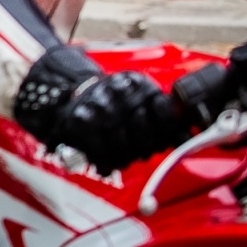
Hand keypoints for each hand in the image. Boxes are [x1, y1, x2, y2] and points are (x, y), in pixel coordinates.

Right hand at [14, 45, 182, 173]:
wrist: (60, 90)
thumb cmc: (104, 100)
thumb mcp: (133, 96)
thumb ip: (158, 114)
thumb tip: (186, 135)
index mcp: (136, 83)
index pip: (164, 111)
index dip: (167, 132)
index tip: (165, 140)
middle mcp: (119, 92)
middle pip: (147, 134)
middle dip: (145, 148)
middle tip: (140, 151)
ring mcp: (99, 108)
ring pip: (126, 148)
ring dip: (126, 158)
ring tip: (122, 156)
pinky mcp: (81, 123)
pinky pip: (103, 154)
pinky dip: (105, 163)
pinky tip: (105, 163)